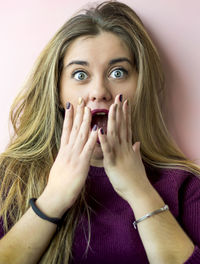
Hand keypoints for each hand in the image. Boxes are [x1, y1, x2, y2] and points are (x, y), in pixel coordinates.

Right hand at [39, 99, 97, 217]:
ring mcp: (74, 156)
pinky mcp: (80, 164)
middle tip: (81, 100)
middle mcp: (68, 150)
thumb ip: (65, 155)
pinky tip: (95, 130)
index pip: (67, 129)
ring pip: (79, 135)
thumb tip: (67, 149)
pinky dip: (91, 139)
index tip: (72, 105)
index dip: (70, 116)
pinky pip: (87, 149)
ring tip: (88, 109)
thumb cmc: (59, 183)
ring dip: (84, 122)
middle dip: (78, 114)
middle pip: (73, 128)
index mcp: (64, 150)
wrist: (55, 196)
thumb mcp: (61, 165)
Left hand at [98, 94, 151, 202]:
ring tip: (111, 107)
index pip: (127, 127)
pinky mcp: (113, 162)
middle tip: (119, 98)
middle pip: (122, 126)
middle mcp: (124, 147)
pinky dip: (103, 140)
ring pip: (115, 134)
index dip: (126, 115)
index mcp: (127, 147)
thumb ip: (135, 151)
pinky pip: (107, 150)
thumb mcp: (136, 162)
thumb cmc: (136, 178)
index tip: (125, 103)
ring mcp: (119, 154)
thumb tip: (137, 143)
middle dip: (120, 112)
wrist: (139, 191)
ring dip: (113, 120)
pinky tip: (99, 130)